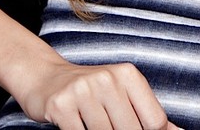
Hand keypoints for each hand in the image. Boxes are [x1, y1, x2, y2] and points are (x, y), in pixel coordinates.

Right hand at [18, 60, 181, 129]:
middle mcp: (107, 78)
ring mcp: (83, 90)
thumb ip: (148, 114)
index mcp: (128, 75)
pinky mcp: (61, 105)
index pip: (155, 121)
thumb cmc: (90, 92)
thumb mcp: (121, 95)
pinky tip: (77, 127)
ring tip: (92, 125)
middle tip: (109, 127)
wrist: (44, 78)